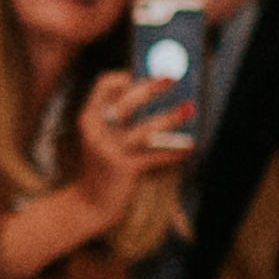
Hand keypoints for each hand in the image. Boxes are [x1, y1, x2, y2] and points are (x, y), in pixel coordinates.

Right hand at [68, 76, 194, 216]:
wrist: (88, 205)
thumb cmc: (101, 168)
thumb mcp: (99, 139)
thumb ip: (114, 119)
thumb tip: (147, 94)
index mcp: (89, 118)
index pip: (104, 85)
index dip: (126, 76)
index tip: (145, 73)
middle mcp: (96, 131)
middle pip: (127, 101)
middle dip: (151, 87)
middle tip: (171, 78)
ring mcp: (109, 150)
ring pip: (145, 128)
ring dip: (170, 116)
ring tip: (189, 108)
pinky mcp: (123, 168)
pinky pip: (155, 155)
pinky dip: (174, 151)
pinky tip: (190, 147)